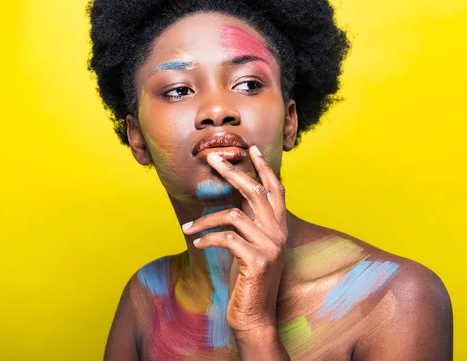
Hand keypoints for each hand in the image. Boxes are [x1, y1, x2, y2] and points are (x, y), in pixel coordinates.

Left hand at [182, 145, 287, 338]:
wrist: (255, 317)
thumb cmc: (248, 279)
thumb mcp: (251, 245)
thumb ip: (250, 220)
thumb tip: (238, 192)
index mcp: (279, 227)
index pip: (275, 189)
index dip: (264, 168)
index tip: (251, 149)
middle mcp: (279, 233)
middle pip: (256, 191)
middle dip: (232, 171)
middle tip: (212, 157)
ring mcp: (271, 247)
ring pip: (234, 215)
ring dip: (205, 220)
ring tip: (187, 227)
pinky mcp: (257, 261)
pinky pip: (226, 238)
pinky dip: (207, 238)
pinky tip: (196, 243)